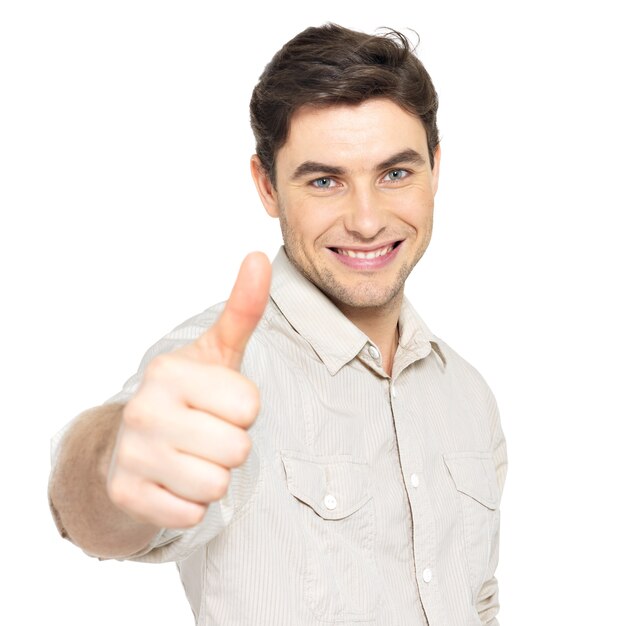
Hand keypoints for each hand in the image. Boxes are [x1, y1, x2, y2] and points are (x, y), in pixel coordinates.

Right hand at [107, 252, 270, 528]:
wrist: (127, 446)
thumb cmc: (185, 397)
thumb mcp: (215, 354)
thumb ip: (241, 310)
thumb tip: (257, 256)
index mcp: (170, 372)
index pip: (249, 405)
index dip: (243, 410)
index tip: (219, 405)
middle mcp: (144, 410)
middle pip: (236, 448)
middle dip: (231, 446)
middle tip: (206, 435)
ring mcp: (131, 455)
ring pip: (215, 485)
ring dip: (212, 477)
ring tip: (190, 457)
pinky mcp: (126, 495)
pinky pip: (190, 515)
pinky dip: (190, 504)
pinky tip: (173, 482)